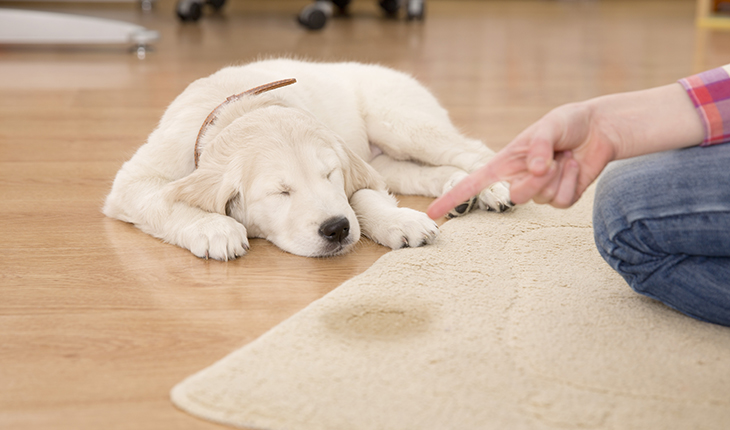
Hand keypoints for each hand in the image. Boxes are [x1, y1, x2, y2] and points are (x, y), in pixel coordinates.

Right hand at [427, 101, 615, 218]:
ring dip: (558, 176)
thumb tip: (533, 170)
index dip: (452, 197)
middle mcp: (519, 178)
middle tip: (550, 160)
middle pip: (516, 197)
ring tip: (565, 157)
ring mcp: (540, 191)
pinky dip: (572, 182)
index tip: (433, 212)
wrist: (598, 129)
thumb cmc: (568, 123)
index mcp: (506, 162)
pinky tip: (575, 166)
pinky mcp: (561, 197)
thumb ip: (538, 145)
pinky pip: (562, 202)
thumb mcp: (550, 125)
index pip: (473, 183)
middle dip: (535, 181)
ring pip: (541, 199)